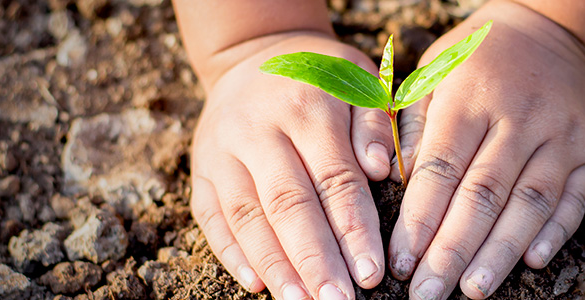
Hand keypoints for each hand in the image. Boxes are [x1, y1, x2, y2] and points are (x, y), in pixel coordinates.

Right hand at [190, 32, 393, 298]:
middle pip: (288, 204)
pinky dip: (232, 253)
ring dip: (275, 266)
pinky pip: (211, 216)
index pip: (334, 179)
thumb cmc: (323, 77)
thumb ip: (373, 123)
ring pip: (247, 216)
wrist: (255, 54)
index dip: (353, 229)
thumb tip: (382, 169)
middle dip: (315, 260)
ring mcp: (222, 151)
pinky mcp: (201, 169)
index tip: (371, 272)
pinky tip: (257, 285)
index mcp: (307, 107)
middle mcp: (259, 130)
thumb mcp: (359, 79)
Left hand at [386, 2, 584, 298]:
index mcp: (470, 99)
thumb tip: (398, 183)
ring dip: (500, 252)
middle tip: (428, 294)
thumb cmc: (478, 61)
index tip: (400, 263)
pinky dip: (556, 233)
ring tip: (473, 290)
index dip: (419, 221)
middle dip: (452, 251)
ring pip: (529, 203)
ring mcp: (560, 136)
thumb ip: (413, 125)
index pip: (441, 170)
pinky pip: (575, 199)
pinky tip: (533, 263)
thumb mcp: (433, 73)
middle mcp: (518, 119)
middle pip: (483, 195)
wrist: (550, 32)